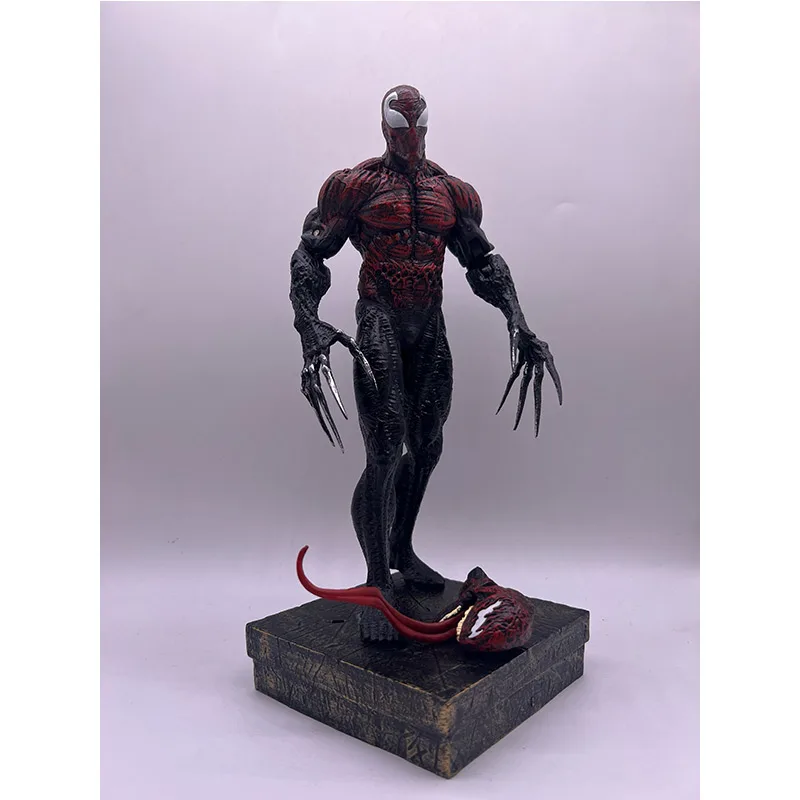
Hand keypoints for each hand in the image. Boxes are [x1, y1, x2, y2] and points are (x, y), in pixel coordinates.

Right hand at [300, 324, 376, 450]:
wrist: (306, 325)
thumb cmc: (329, 332)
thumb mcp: (347, 339)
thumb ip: (360, 355)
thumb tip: (373, 372)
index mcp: (322, 361)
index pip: (329, 385)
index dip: (337, 401)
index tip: (345, 418)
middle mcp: (311, 371)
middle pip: (319, 402)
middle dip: (328, 423)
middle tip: (338, 441)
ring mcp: (306, 376)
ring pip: (313, 404)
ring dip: (322, 422)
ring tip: (332, 438)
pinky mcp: (304, 379)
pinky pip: (310, 399)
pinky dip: (317, 412)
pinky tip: (325, 423)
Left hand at [496, 324, 562, 435]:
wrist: (515, 320)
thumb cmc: (519, 324)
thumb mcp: (519, 332)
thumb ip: (518, 345)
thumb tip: (513, 368)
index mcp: (543, 357)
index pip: (552, 375)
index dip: (556, 387)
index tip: (560, 401)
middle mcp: (537, 366)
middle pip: (536, 392)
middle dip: (535, 413)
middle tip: (536, 432)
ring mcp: (527, 368)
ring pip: (524, 392)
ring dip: (519, 410)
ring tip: (515, 427)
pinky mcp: (518, 367)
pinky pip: (511, 383)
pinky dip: (506, 395)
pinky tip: (500, 408)